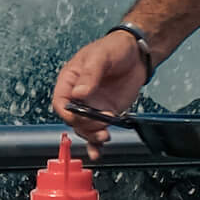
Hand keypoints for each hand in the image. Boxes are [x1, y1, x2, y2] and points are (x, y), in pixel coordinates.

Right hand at [51, 34, 149, 152]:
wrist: (138, 54)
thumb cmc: (115, 48)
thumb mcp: (100, 56)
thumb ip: (90, 74)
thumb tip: (79, 93)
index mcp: (70, 81)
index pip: (61, 102)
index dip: (68, 112)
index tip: (79, 116)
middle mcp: (79, 97)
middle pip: (73, 119)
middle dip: (85, 125)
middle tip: (100, 123)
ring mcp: (92, 107)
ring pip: (85, 128)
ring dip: (92, 136)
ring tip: (105, 135)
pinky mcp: (106, 114)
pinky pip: (97, 131)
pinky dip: (96, 143)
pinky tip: (97, 151)